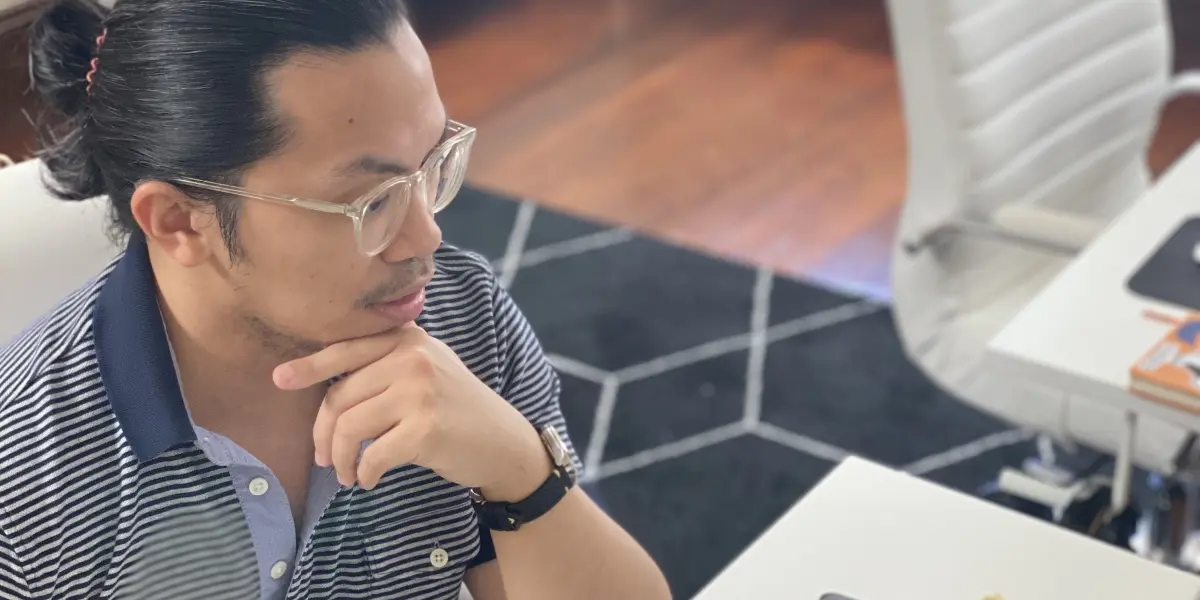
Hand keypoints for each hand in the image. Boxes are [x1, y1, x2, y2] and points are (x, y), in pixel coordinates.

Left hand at [272, 324, 550, 498]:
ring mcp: (419, 391)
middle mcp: (412, 358)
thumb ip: (384, 365)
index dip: (309, 366)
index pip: (346, 351)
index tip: (279, 379)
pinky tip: (369, 480)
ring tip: (346, 475)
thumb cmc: (456, 409)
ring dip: (340, 459)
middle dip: (323, 434)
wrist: (502, 441)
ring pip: (349, 427)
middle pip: (340, 396)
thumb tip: (322, 386)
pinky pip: (372, 454)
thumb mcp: (426, 369)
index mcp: (407, 339)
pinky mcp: (424, 428)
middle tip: (324, 459)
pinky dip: (363, 473)